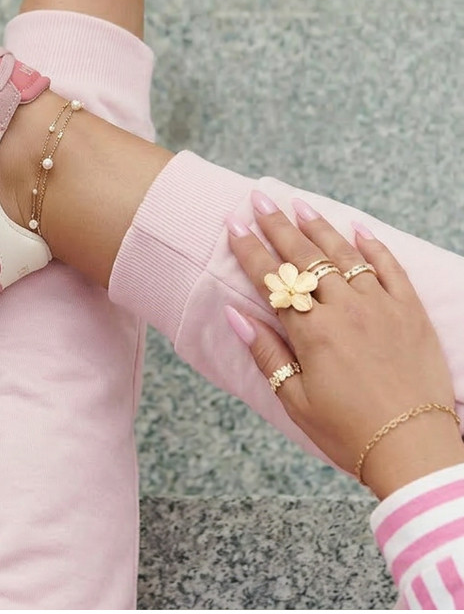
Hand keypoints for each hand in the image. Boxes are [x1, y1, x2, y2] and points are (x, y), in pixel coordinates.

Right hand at [226, 197, 463, 498]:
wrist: (413, 450)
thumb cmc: (349, 433)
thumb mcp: (296, 401)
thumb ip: (266, 353)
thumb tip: (234, 315)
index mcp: (312, 332)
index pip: (273, 279)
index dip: (250, 249)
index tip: (234, 223)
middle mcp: (345, 309)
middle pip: (304, 256)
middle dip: (278, 225)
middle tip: (260, 198)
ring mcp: (380, 306)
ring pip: (344, 254)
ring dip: (318, 226)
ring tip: (299, 204)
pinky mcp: (410, 311)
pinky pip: (389, 267)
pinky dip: (373, 246)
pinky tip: (358, 228)